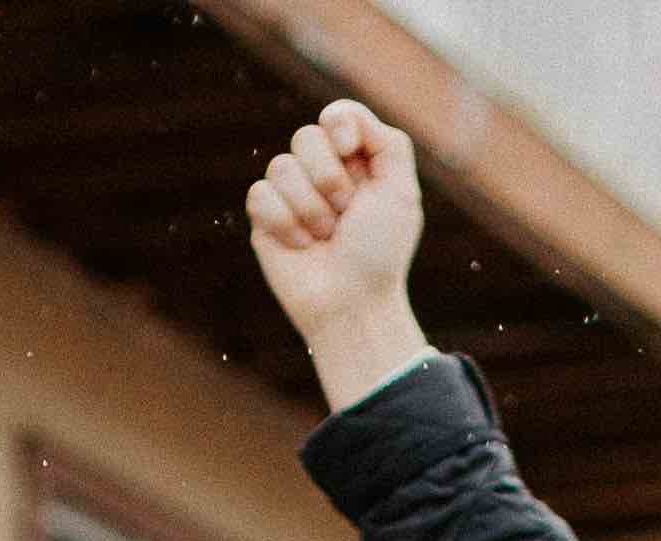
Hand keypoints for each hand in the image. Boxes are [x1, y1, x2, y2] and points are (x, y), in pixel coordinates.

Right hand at [244, 100, 436, 410]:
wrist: (351, 303)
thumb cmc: (380, 253)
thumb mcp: (401, 193)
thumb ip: (388, 143)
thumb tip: (346, 120)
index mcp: (357, 161)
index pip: (337, 115)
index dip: (339, 125)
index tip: (350, 150)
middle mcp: (322, 171)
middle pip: (306, 137)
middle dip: (329, 178)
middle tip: (346, 215)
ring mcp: (291, 193)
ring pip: (281, 166)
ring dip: (310, 208)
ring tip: (326, 237)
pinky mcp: (264, 217)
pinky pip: (259, 194)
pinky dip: (284, 223)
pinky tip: (301, 246)